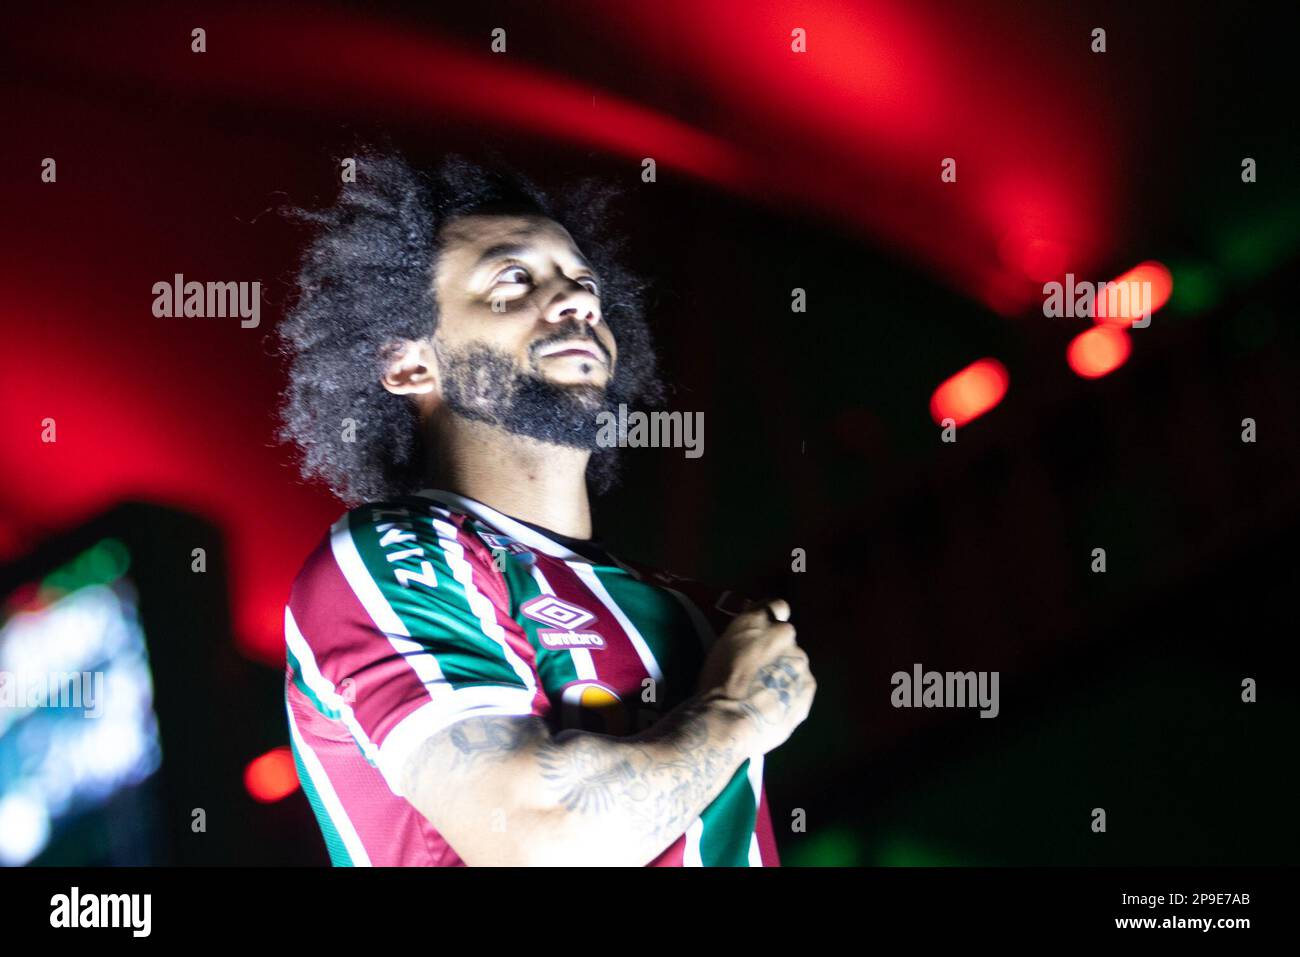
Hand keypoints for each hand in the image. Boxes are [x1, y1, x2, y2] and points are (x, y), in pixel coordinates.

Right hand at [694, 599, 815, 753]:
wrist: (728, 722)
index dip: (772, 619)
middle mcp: (783, 633)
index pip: (777, 606)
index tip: (764, 633)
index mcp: (757, 620)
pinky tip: (775, 707)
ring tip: (766, 695)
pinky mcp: (808, 686)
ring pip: (794, 663)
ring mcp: (799, 660)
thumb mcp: (720, 649)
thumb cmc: (713, 685)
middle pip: (786, 637)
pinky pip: (801, 685)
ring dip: (784, 672)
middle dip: (776, 650)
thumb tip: (751, 630)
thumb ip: (743, 636)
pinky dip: (791, 692)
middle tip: (759, 672)